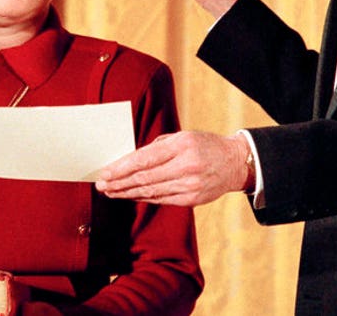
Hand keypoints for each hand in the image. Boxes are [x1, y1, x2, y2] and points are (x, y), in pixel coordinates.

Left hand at [95, 130, 251, 206]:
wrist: (234, 163)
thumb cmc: (203, 145)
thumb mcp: (182, 137)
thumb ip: (157, 148)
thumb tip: (129, 160)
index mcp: (182, 145)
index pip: (144, 159)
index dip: (121, 168)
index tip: (105, 173)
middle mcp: (186, 166)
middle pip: (144, 178)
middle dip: (119, 183)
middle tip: (102, 185)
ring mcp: (190, 185)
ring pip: (151, 191)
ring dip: (127, 193)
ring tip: (111, 193)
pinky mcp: (192, 199)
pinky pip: (162, 199)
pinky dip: (143, 198)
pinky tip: (130, 196)